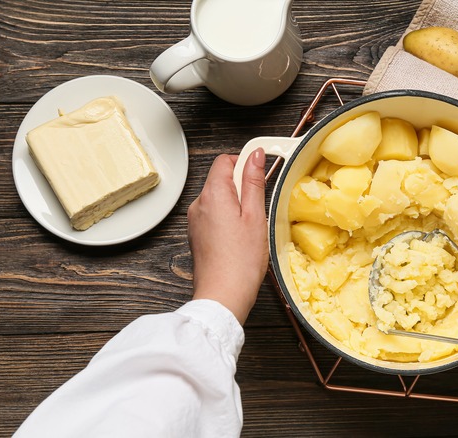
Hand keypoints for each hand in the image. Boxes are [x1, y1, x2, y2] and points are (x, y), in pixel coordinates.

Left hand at [187, 151, 268, 323]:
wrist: (223, 295)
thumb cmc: (241, 261)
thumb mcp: (256, 216)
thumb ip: (254, 182)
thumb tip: (255, 156)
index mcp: (213, 195)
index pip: (224, 160)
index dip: (244, 161)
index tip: (261, 170)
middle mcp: (199, 204)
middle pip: (221, 179)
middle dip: (242, 185)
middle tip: (260, 206)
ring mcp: (196, 221)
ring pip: (219, 198)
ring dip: (237, 203)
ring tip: (251, 225)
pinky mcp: (198, 235)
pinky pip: (214, 215)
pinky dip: (229, 218)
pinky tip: (241, 236)